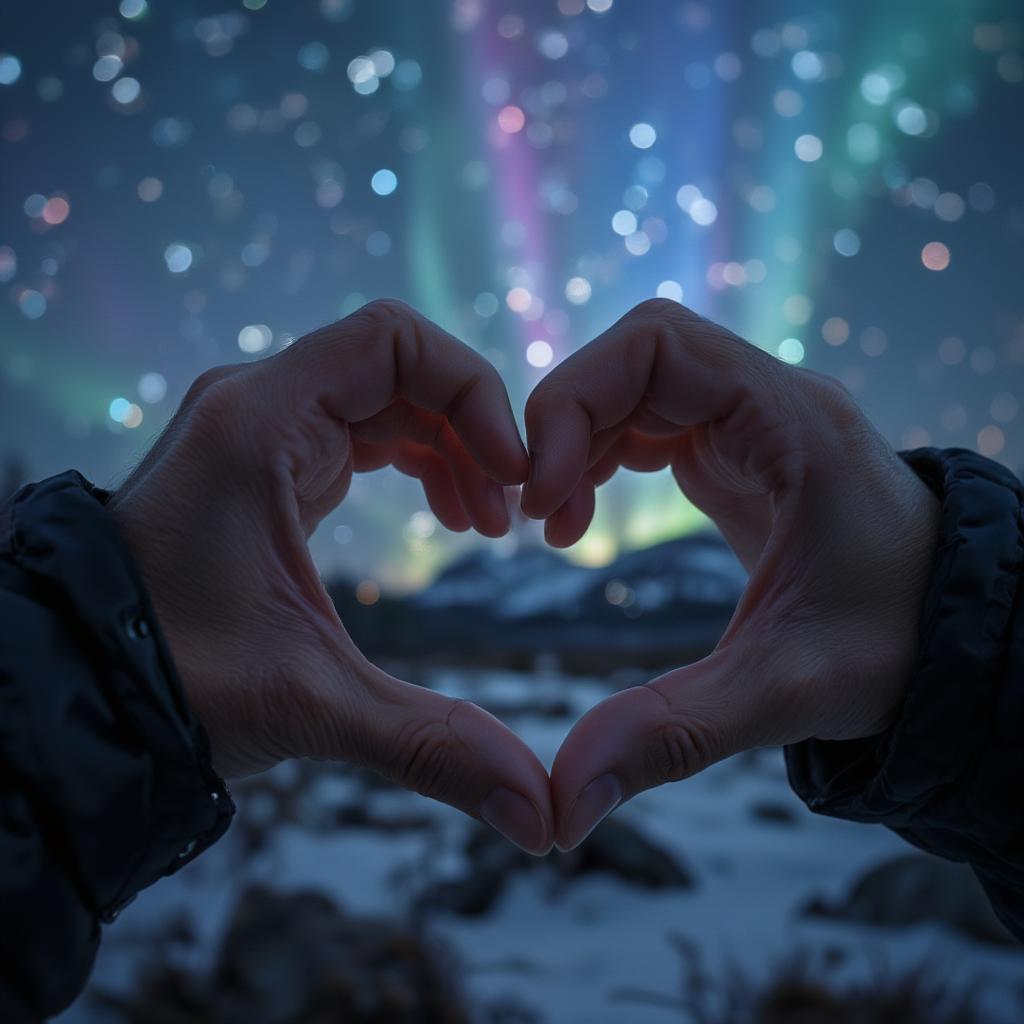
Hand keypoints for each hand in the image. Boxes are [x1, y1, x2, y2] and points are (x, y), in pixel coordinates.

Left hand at [109, 300, 553, 853]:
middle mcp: (255, 409)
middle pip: (398, 369)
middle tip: (513, 514)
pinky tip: (448, 518)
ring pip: (383, 399)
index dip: (471, 388)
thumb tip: (543, 813)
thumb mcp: (310, 704)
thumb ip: (432, 743)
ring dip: (448, 448)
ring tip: (486, 525)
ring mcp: (257, 433)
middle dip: (470, 430)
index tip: (512, 469)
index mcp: (258, 425)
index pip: (391, 340)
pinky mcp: (264, 465)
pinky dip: (415, 462)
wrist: (74, 696)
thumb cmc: (170, 683)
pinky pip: (360, 433)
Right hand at [522, 299, 940, 850]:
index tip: (543, 494)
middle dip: (567, 425)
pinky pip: (648, 424)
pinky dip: (599, 458)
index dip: (578, 400)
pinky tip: (582, 520)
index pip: (658, 344)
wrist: (962, 640)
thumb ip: (674, 735)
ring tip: (554, 527)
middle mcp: (769, 404)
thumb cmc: (900, 649)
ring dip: (578, 443)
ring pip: (634, 388)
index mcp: (790, 423)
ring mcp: (753, 425)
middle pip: (633, 360)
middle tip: (536, 518)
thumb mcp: (786, 691)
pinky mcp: (739, 456)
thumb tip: (561, 804)